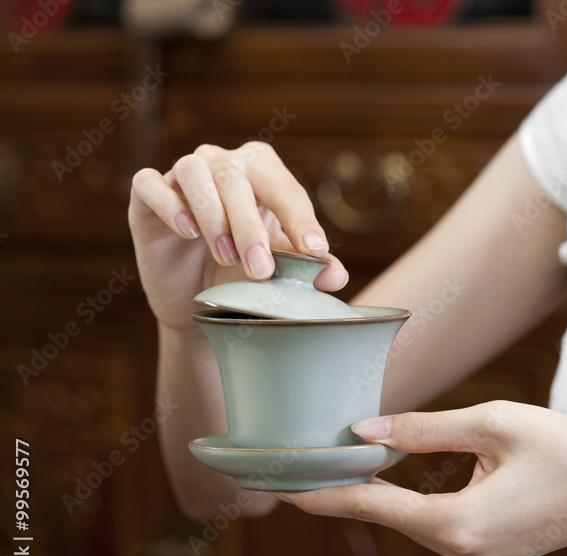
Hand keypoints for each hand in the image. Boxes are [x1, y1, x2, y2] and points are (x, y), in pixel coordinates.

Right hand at [128, 141, 347, 330]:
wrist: (192, 297)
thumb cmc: (241, 271)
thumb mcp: (277, 273)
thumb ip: (308, 271)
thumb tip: (335, 275)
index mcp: (263, 172)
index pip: (285, 188)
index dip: (300, 220)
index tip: (314, 252)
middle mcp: (222, 163)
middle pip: (237, 179)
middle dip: (251, 227)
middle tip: (261, 270)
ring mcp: (181, 174)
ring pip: (195, 173)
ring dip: (214, 216)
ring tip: (226, 256)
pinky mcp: (145, 195)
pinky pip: (149, 183)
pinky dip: (169, 204)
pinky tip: (186, 232)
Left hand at [275, 401, 566, 555]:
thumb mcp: (495, 423)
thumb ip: (422, 428)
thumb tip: (365, 432)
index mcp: (458, 523)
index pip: (371, 506)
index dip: (320, 492)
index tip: (277, 485)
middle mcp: (461, 554)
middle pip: (391, 513)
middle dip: (352, 484)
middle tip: (308, 453)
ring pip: (417, 518)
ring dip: (392, 489)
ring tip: (354, 458)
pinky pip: (442, 524)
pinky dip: (423, 499)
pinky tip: (414, 472)